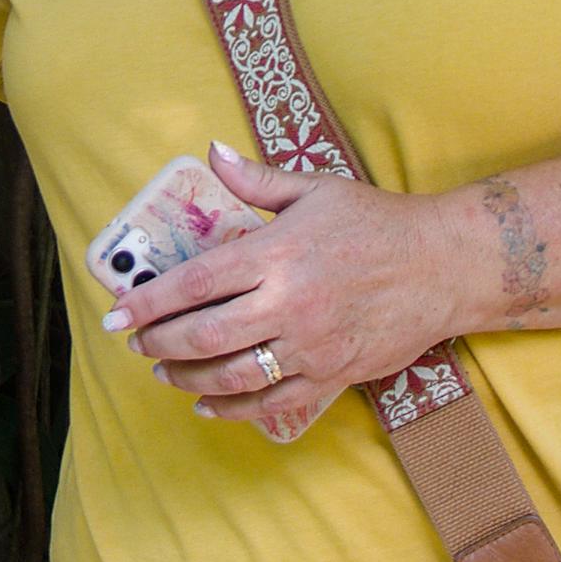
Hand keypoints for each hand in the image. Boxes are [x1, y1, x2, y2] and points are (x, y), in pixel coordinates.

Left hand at [105, 142, 480, 436]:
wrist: (444, 265)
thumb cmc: (376, 221)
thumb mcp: (315, 189)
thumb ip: (257, 178)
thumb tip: (210, 152)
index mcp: (277, 253)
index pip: (196, 282)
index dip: (149, 302)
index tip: (116, 312)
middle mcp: (289, 303)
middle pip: (204, 335)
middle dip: (158, 342)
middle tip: (134, 342)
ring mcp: (311, 345)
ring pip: (232, 375)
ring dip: (187, 377)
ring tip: (163, 370)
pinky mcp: (333, 374)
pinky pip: (272, 403)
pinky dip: (233, 409)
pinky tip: (206, 405)